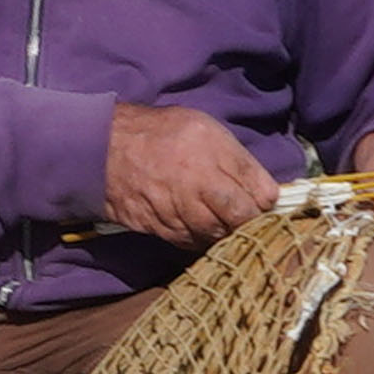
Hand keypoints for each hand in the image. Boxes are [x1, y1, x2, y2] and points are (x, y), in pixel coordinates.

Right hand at [102, 102, 282, 244]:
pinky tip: (200, 226)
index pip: (257, 193)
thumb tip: (269, 195)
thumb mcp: (206, 129)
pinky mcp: (159, 229)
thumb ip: (239, 161)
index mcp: (210, 154)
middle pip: (240, 220)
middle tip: (247, 217)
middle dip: (250, 222)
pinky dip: (201, 239)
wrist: (104, 150)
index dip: (266, 203)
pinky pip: (192, 244)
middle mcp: (194, 184)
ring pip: (217, 236)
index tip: (265, 203)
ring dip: (225, 233)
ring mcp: (176, 210)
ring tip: (221, 220)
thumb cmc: (162, 134)